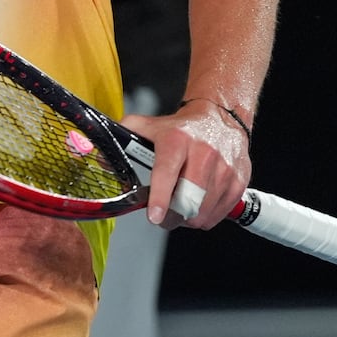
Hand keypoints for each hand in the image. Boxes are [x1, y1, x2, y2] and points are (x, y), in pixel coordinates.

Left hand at [119, 99, 250, 229]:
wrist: (221, 117)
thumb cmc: (181, 128)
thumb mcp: (150, 126)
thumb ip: (124, 138)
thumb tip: (97, 157)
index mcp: (177, 140)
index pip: (168, 172)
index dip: (161, 198)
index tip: (155, 216)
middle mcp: (204, 154)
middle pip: (189, 201)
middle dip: (172, 216)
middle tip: (164, 216)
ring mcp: (224, 169)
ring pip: (203, 212)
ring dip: (188, 219)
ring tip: (180, 208)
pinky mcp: (238, 182)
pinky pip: (218, 214)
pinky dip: (205, 217)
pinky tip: (198, 204)